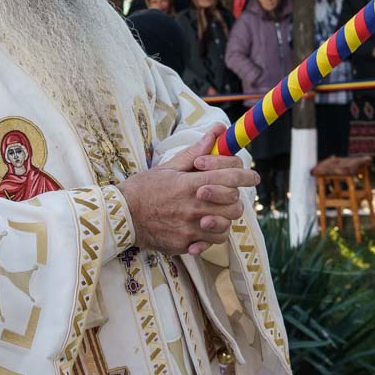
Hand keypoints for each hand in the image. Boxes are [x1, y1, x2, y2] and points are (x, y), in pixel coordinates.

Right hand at [119, 127, 259, 255]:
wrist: (120, 216)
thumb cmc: (144, 188)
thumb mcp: (169, 166)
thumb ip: (196, 151)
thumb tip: (218, 130)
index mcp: (190, 184)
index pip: (230, 179)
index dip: (246, 176)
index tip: (253, 176)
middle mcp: (193, 207)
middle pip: (234, 205)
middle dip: (234, 199)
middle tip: (227, 195)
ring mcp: (189, 228)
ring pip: (226, 227)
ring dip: (224, 218)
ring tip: (214, 212)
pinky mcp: (184, 245)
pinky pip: (210, 243)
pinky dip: (211, 236)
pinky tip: (202, 227)